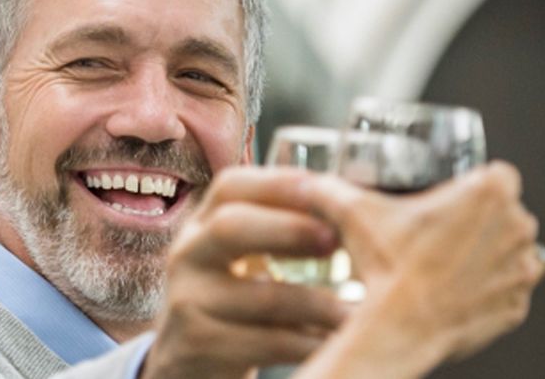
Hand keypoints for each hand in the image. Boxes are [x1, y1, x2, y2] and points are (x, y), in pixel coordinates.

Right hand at [141, 167, 349, 378]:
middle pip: (230, 227)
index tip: (323, 189)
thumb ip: (282, 229)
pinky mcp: (198, 345)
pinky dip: (309, 344)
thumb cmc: (235, 302)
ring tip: (358, 311)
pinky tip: (336, 344)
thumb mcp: (244, 258)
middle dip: (290, 229)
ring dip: (319, 304)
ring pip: (261, 297)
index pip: (231, 187)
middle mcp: (188, 254)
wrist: (187, 361)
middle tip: (336, 240)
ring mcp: (188, 301)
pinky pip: (267, 343)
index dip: (277, 183)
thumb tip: (354, 204)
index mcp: (204, 224)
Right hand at [295, 161, 544, 377]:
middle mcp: (516, 226)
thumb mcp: (354, 214)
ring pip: (508, 250)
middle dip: (475, 220)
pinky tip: (451, 290)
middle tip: (434, 233)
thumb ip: (331, 189)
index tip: (445, 200)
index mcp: (489, 193)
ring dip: (484, 254)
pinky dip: (485, 290)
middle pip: (502, 212)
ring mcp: (521, 269)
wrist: (399, 327)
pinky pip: (505, 289)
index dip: (468, 187)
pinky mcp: (516, 305)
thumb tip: (310, 182)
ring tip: (440, 262)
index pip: (495, 174)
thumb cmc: (388, 270)